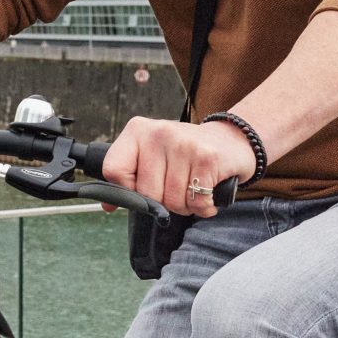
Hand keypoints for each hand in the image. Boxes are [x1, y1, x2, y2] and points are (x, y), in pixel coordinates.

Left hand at [102, 116, 255, 217]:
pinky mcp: (207, 158)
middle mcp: (158, 132)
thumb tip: (107, 205)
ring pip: (173, 201)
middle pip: (146, 193)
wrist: (231, 141)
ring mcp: (183, 144)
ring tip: (193, 187)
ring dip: (185, 206)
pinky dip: (204, 207)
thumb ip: (128, 178)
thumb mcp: (152, 157)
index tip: (142, 188)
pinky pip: (197, 203)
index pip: (114, 170)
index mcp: (137, 130)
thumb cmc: (185, 154)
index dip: (127, 189)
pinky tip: (207, 191)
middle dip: (163, 202)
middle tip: (177, 187)